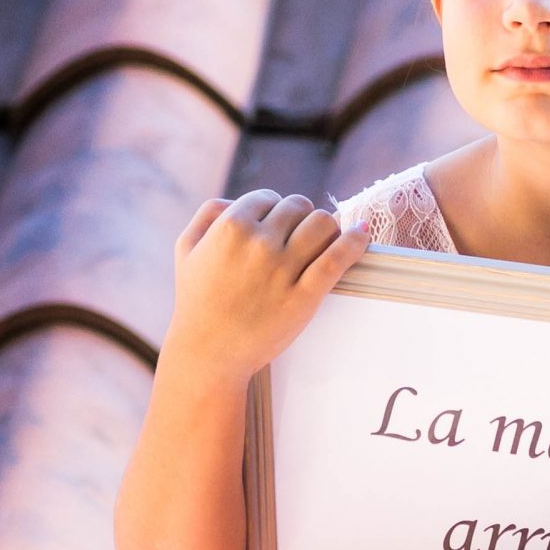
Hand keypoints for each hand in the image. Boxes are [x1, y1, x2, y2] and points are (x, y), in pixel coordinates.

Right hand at [161, 191, 369, 382]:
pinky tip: (362, 233)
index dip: (273, 209)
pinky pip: (338, 258)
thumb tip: (238, 201)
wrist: (209, 353)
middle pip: (298, 206)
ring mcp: (283, 270)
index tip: (277, 225)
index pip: (268, 197)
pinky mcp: (304, 296)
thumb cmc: (197, 301)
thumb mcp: (186, 249)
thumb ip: (209, 215)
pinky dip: (355, 241)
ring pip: (323, 223)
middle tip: (298, 236)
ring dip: (326, 228)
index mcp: (230, 227)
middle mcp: (259, 243)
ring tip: (322, 241)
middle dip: (299, 217)